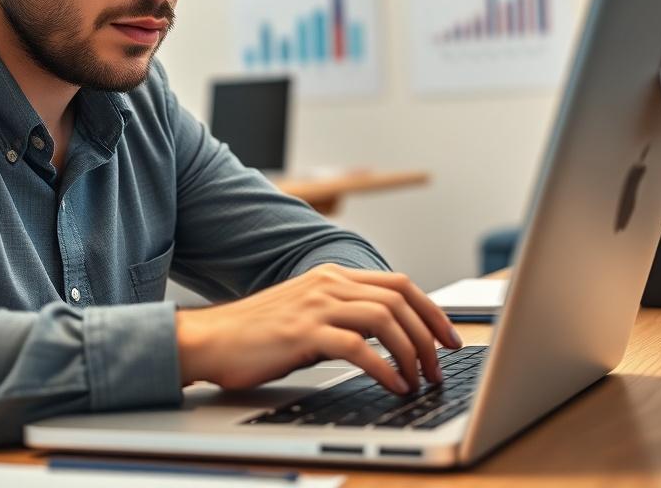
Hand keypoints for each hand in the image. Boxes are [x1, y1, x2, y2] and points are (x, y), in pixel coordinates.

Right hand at [175, 264, 461, 395]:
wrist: (210, 339)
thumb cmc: (258, 334)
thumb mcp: (308, 314)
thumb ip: (343, 316)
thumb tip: (388, 340)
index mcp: (332, 275)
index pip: (399, 284)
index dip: (431, 311)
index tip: (450, 338)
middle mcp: (328, 283)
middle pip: (400, 299)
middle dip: (429, 335)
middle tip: (440, 368)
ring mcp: (315, 305)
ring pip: (386, 320)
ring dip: (412, 353)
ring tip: (419, 381)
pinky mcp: (303, 332)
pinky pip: (359, 347)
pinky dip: (385, 368)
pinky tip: (393, 386)